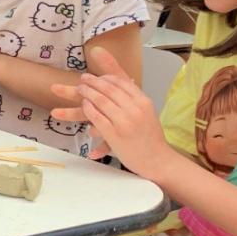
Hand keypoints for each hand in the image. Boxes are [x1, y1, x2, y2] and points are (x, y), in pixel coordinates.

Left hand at [50, 47, 172, 173]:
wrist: (156, 159)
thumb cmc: (150, 137)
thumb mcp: (147, 112)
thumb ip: (135, 99)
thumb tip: (125, 84)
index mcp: (144, 101)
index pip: (122, 82)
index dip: (106, 77)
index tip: (96, 76)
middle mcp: (135, 109)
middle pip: (109, 89)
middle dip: (93, 82)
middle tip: (84, 78)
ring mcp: (124, 121)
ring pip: (101, 101)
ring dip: (88, 93)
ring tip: (80, 89)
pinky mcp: (114, 134)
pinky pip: (96, 116)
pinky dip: (88, 108)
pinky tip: (84, 105)